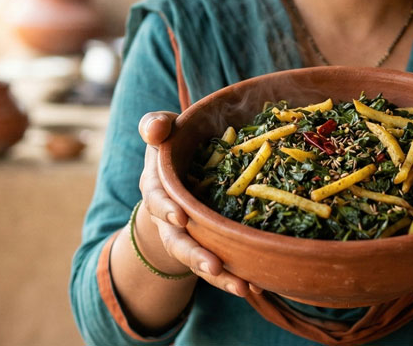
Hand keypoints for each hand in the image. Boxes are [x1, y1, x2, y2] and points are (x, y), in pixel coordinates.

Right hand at [136, 111, 259, 296]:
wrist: (180, 177)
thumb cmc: (175, 148)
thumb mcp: (164, 132)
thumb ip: (156, 125)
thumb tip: (156, 129)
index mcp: (158, 189)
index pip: (157, 200)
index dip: (166, 209)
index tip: (181, 216)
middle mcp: (170, 219)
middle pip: (178, 242)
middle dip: (195, 255)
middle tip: (213, 265)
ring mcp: (190, 237)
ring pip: (200, 261)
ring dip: (219, 277)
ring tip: (242, 287)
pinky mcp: (211, 246)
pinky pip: (221, 267)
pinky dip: (236, 278)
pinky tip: (257, 286)